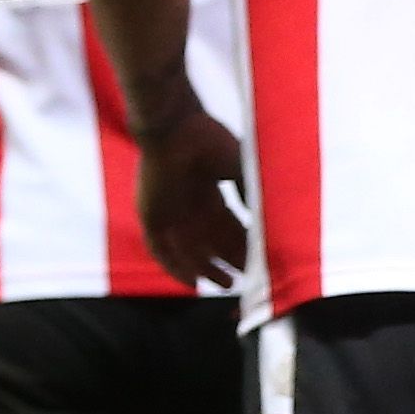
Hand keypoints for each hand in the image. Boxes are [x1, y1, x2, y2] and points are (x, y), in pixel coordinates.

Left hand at [133, 109, 248, 291]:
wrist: (175, 128)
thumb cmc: (210, 141)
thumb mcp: (240, 168)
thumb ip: (250, 192)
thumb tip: (263, 217)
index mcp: (207, 191)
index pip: (227, 225)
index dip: (244, 243)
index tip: (261, 257)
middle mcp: (188, 205)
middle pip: (211, 241)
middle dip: (231, 259)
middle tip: (250, 276)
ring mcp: (168, 212)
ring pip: (188, 249)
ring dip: (207, 268)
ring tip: (228, 284)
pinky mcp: (150, 216)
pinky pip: (160, 249)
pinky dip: (176, 267)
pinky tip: (193, 282)